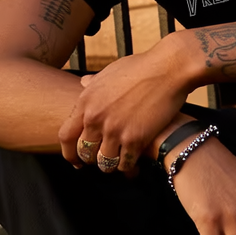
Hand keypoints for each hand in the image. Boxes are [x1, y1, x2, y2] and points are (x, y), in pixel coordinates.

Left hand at [58, 38, 195, 175]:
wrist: (170, 68)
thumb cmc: (143, 66)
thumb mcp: (109, 72)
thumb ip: (94, 82)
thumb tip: (83, 82)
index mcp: (86, 102)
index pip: (66, 136)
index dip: (69, 153)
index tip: (76, 159)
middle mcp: (95, 118)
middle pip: (84, 152)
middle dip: (91, 161)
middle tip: (101, 162)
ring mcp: (115, 130)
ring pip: (104, 161)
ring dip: (111, 165)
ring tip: (119, 163)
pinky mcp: (136, 138)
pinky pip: (125, 164)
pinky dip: (129, 168)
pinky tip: (134, 166)